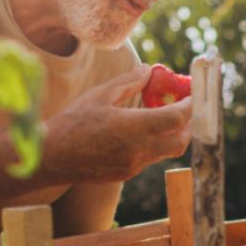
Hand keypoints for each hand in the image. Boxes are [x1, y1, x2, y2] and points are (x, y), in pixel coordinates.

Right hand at [44, 64, 192, 182]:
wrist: (51, 157)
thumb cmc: (72, 122)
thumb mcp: (100, 95)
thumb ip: (129, 83)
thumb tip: (148, 71)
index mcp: (135, 128)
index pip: (177, 118)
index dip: (191, 105)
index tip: (194, 94)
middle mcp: (139, 150)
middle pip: (180, 140)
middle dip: (187, 124)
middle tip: (181, 107)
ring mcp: (133, 165)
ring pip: (166, 151)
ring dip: (170, 134)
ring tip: (158, 116)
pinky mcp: (126, 174)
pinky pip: (149, 159)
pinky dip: (152, 144)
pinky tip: (138, 132)